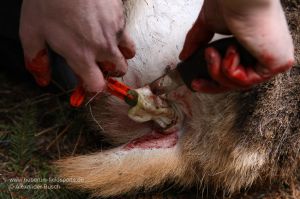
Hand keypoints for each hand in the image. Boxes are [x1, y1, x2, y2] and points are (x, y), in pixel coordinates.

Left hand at [20, 0, 134, 91]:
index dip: (93, 86)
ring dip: (121, 54)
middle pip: (120, 71)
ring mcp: (116, 31)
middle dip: (112, 71)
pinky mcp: (121, 16)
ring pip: (129, 52)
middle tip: (99, 62)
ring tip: (108, 45)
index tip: (88, 80)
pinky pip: (126, 31)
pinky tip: (104, 23)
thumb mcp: (32, 31)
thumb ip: (37, 59)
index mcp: (82, 56)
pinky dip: (119, 33)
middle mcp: (104, 47)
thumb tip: (43, 80)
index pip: (98, 85)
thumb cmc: (48, 1)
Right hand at [180, 0, 293, 92]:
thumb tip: (184, 56)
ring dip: (218, 70)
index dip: (215, 81)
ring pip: (239, 85)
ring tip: (211, 52)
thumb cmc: (231, 3)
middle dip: (213, 84)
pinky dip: (231, 68)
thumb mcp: (208, 26)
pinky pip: (247, 80)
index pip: (236, 74)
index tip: (197, 82)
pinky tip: (232, 49)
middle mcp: (265, 54)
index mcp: (252, 46)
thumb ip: (197, 42)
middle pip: (236, 84)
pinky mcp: (278, 63)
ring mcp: (274, 60)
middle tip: (197, 82)